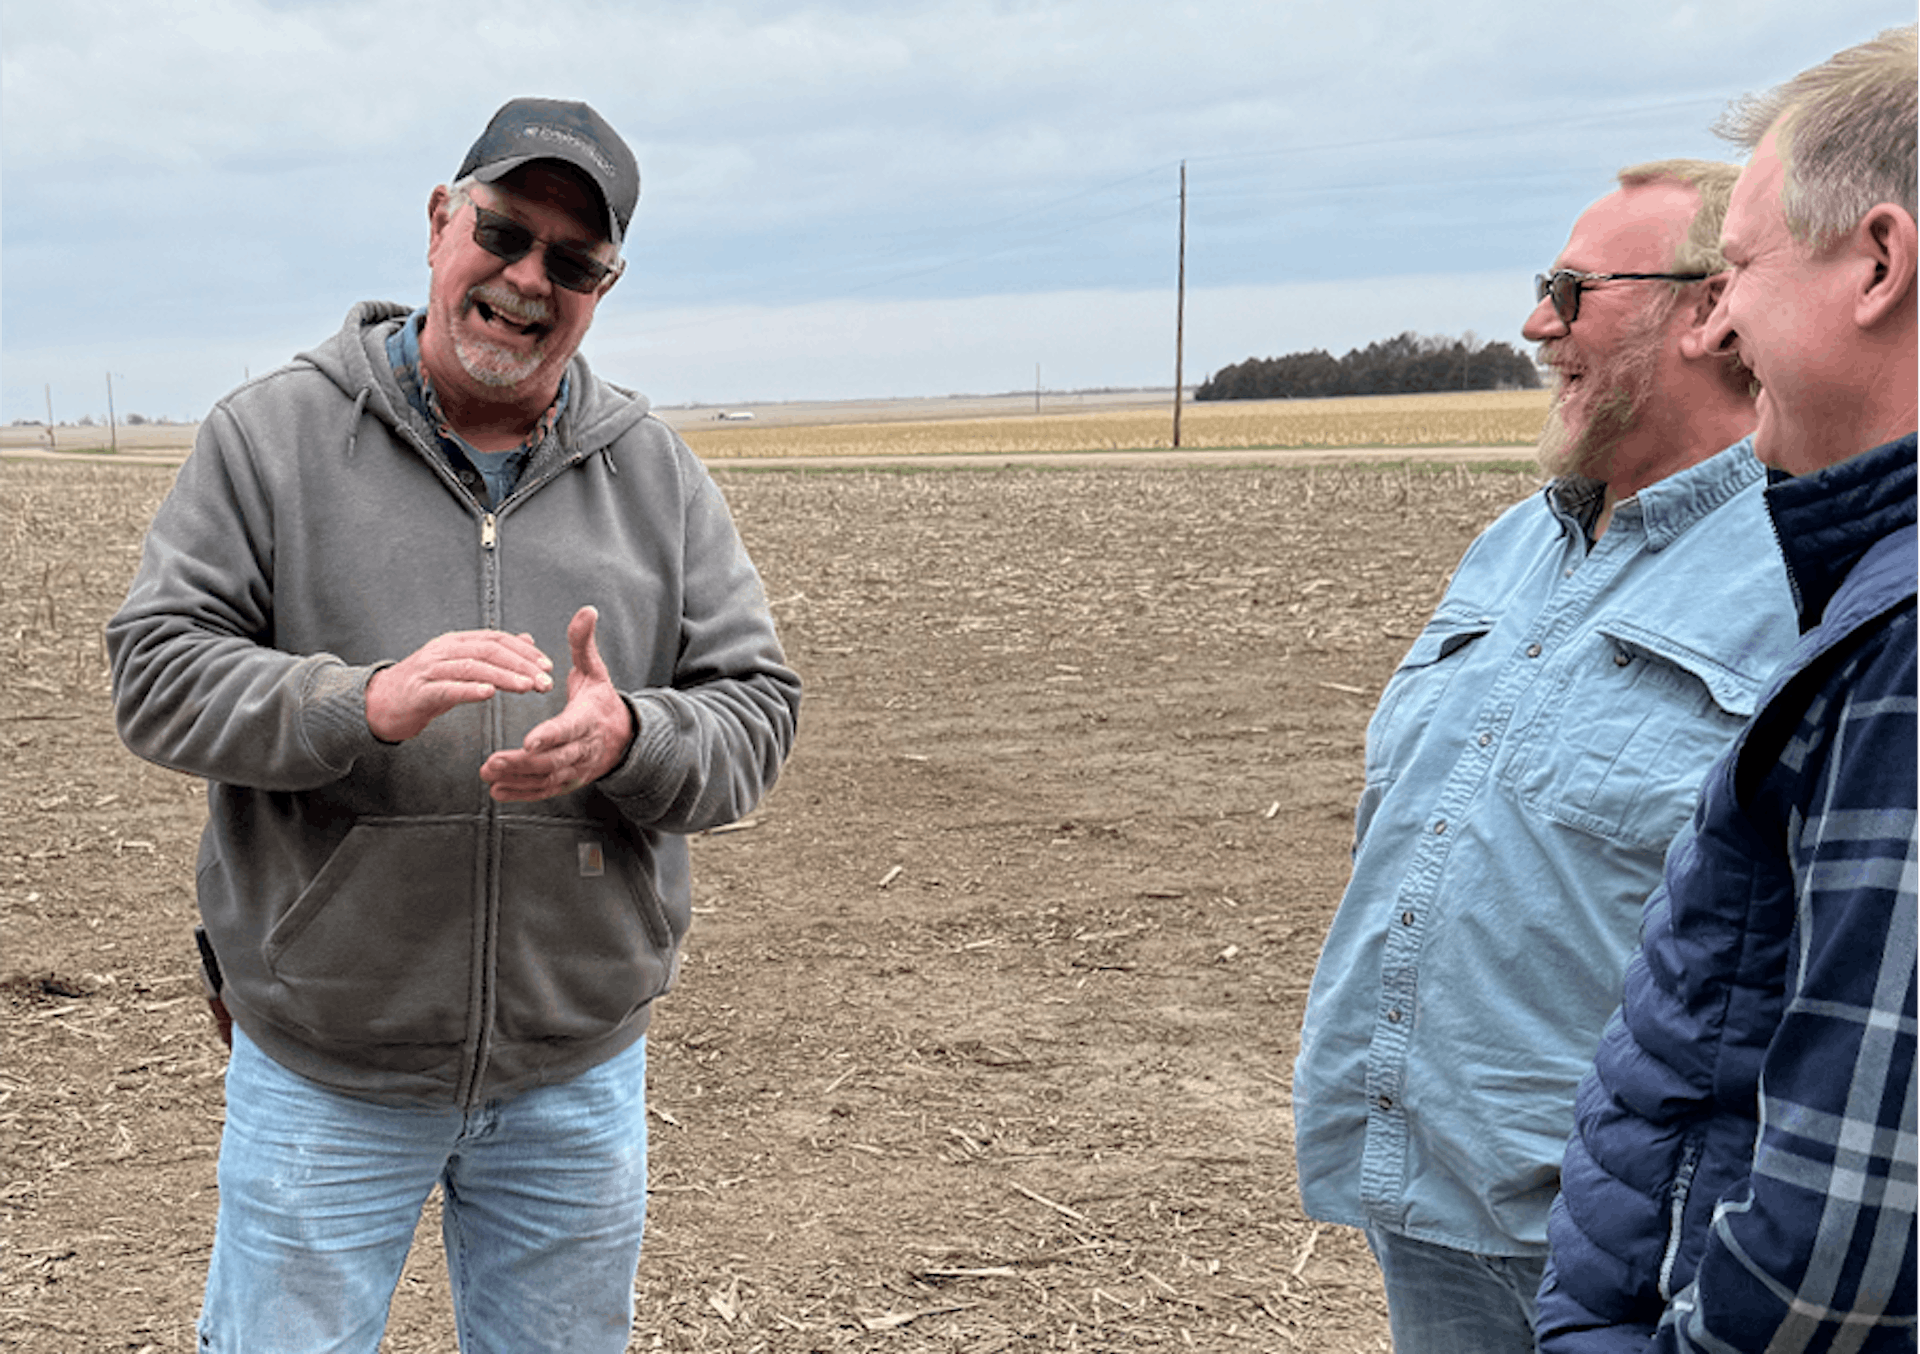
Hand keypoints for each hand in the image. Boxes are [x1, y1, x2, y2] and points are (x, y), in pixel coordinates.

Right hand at [366, 630, 553, 741]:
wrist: (378, 705)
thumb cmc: (423, 687)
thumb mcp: (459, 665)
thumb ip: (492, 654)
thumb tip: (527, 639)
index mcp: (455, 642)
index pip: (496, 639)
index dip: (525, 651)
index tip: (548, 665)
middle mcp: (443, 651)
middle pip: (489, 651)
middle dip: (522, 665)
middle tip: (545, 681)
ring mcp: (429, 670)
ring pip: (473, 668)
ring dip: (504, 677)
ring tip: (528, 687)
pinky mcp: (419, 692)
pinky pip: (447, 688)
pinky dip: (470, 690)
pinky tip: (489, 694)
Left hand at [480, 606, 634, 801]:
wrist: (624, 739)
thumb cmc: (601, 701)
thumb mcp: (595, 671)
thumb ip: (583, 644)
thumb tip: (586, 611)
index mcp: (589, 719)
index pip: (569, 729)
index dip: (551, 736)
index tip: (529, 740)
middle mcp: (584, 748)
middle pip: (554, 761)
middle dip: (523, 763)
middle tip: (492, 761)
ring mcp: (576, 769)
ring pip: (547, 779)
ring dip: (517, 780)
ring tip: (488, 774)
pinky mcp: (567, 782)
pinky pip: (544, 792)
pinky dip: (522, 794)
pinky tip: (497, 791)